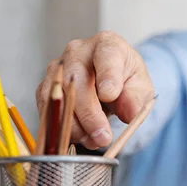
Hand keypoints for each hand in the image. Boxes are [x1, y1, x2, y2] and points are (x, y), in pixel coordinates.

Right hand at [36, 31, 153, 149]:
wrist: (110, 81)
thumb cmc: (125, 79)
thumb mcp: (140, 86)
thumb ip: (136, 98)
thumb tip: (129, 113)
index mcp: (106, 45)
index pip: (106, 55)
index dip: (107, 76)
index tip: (110, 95)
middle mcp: (77, 52)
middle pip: (76, 81)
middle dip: (89, 114)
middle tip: (103, 137)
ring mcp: (57, 69)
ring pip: (58, 98)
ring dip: (75, 125)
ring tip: (94, 141)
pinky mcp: (46, 89)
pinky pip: (48, 110)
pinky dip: (63, 128)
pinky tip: (81, 138)